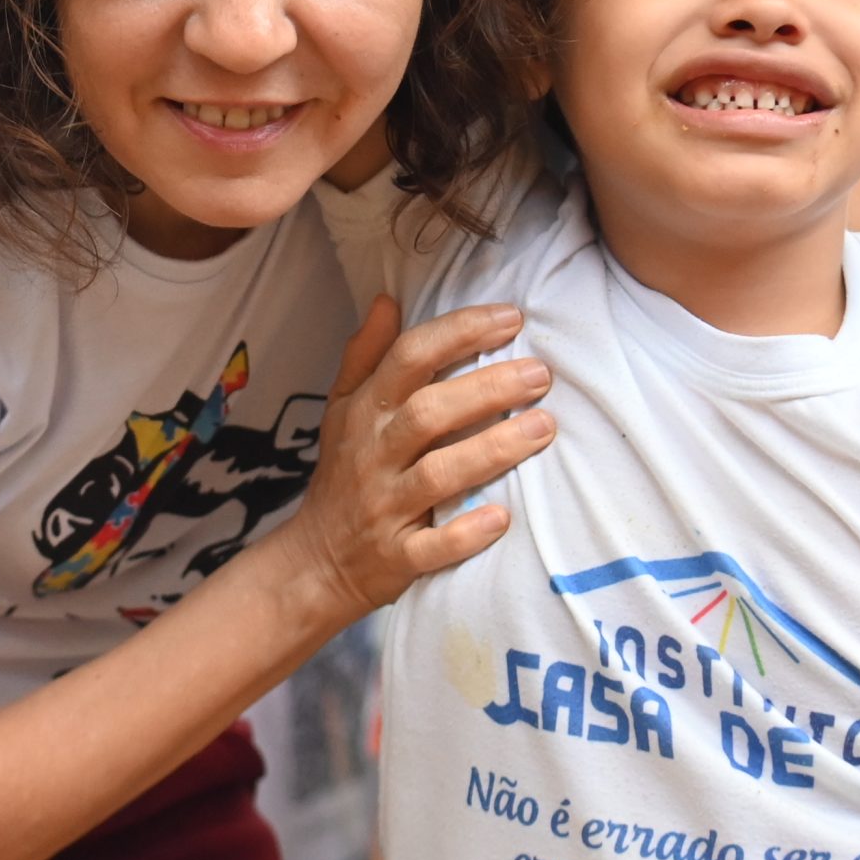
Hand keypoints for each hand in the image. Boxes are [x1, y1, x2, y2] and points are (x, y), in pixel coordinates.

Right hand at [276, 297, 555, 624]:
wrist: (315, 561)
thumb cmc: (344, 474)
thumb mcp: (342, 409)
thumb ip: (366, 355)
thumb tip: (386, 299)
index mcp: (365, 412)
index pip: (408, 358)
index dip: (458, 333)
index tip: (510, 318)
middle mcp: (373, 454)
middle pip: (428, 412)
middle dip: (487, 389)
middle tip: (540, 374)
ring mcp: (384, 506)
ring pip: (438, 474)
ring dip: (491, 450)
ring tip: (544, 427)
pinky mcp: (397, 557)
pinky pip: (432, 546)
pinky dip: (465, 533)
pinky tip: (501, 517)